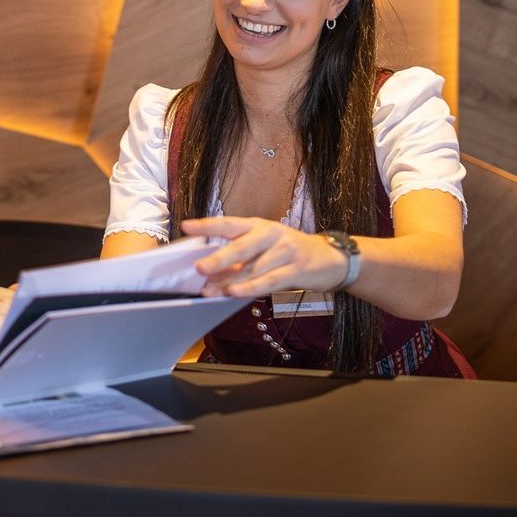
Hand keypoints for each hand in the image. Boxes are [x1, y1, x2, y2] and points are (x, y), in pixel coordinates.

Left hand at [181, 217, 348, 297]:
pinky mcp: (295, 269)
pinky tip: (235, 293)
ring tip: (209, 290)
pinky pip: (268, 281)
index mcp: (258, 225)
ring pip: (252, 269)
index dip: (207, 225)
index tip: (186, 226)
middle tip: (199, 268)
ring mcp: (284, 251)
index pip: (229, 223)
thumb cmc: (290, 252)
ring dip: (229, 281)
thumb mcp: (265, 245)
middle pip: (241, 246)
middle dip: (218, 258)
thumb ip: (241, 255)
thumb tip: (210, 271)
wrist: (330, 259)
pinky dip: (250, 288)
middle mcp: (270, 234)